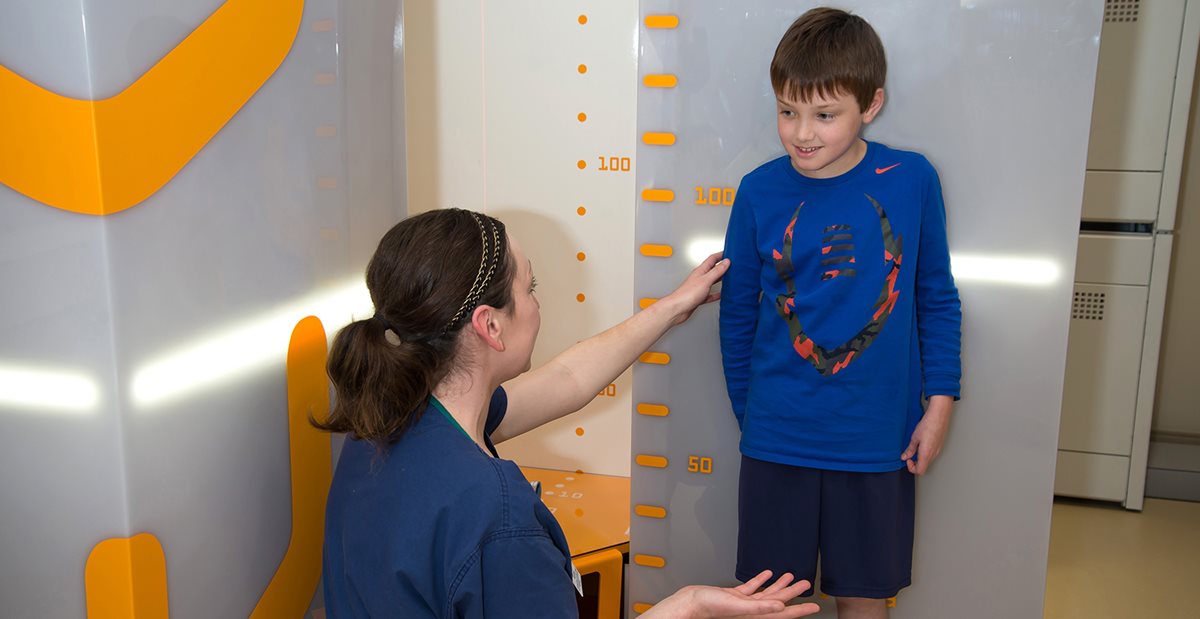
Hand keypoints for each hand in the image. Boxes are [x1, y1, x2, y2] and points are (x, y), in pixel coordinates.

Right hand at [643, 570, 819, 618]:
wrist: (690, 602)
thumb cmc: (709, 607)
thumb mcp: (737, 606)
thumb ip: (759, 607)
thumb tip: (780, 606)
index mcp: (755, 614)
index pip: (783, 612)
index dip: (800, 609)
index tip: (815, 606)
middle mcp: (752, 610)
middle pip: (778, 601)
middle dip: (793, 593)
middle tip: (807, 585)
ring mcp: (743, 603)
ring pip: (766, 593)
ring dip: (779, 585)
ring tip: (791, 576)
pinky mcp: (733, 595)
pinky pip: (751, 588)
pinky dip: (760, 580)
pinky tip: (767, 574)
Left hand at [660, 252, 729, 325]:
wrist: (678, 308)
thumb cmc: (687, 294)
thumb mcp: (706, 280)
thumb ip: (716, 271)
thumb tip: (726, 262)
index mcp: (700, 271)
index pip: (712, 259)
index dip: (720, 255)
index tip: (728, 253)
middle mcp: (699, 278)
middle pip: (712, 269)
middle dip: (722, 266)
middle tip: (731, 265)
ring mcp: (699, 288)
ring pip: (712, 281)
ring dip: (720, 279)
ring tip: (728, 277)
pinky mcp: (699, 297)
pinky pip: (709, 294)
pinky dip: (716, 294)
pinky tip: (720, 295)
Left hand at [900, 395, 953, 474]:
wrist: (939, 416)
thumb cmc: (928, 425)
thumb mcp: (915, 437)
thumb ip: (910, 449)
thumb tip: (905, 457)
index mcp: (926, 454)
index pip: (919, 471)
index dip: (911, 468)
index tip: (907, 459)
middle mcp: (934, 454)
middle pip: (924, 467)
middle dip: (915, 463)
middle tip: (909, 455)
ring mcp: (938, 450)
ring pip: (928, 461)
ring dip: (920, 459)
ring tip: (915, 448)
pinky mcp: (940, 446)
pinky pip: (932, 455)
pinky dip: (925, 454)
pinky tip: (921, 445)